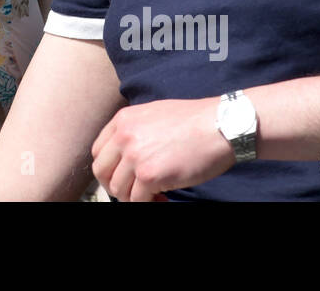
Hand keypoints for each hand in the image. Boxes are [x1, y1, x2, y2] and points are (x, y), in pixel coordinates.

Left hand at [90, 98, 233, 201]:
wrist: (220, 125)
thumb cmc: (194, 121)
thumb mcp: (153, 114)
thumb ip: (135, 130)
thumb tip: (126, 154)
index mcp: (123, 120)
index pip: (99, 152)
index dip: (109, 169)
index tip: (123, 178)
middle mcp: (123, 136)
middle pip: (102, 172)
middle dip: (116, 186)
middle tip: (135, 192)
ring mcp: (134, 156)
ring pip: (118, 190)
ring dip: (134, 197)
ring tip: (155, 196)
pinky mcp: (149, 175)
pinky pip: (137, 200)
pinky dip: (148, 204)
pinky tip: (164, 199)